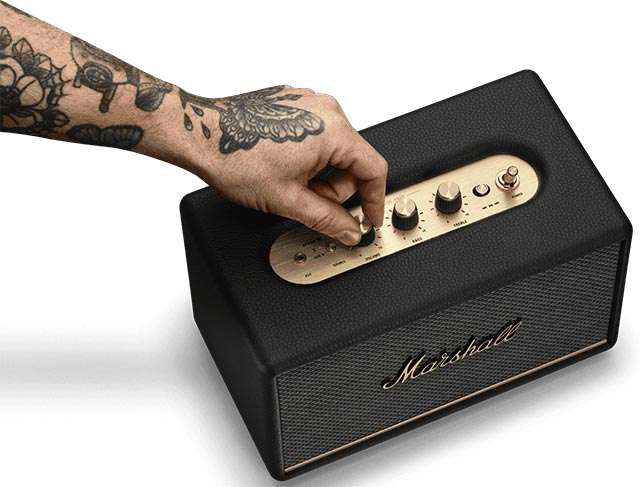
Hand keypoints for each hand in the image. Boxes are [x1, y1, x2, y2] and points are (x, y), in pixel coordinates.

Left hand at [187, 86, 387, 245]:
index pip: (373, 169)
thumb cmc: (235, 158)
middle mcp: (325, 109)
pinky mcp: (293, 104)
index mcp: (333, 129)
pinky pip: (315, 137)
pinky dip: (306, 158)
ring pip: (332, 151)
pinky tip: (282, 167)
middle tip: (306, 200)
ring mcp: (309, 103)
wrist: (200, 135)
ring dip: (318, 174)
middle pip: (351, 162)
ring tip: (287, 182)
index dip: (374, 200)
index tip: (369, 218)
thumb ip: (328, 220)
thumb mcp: (288, 199)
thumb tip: (349, 231)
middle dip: (333, 189)